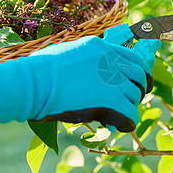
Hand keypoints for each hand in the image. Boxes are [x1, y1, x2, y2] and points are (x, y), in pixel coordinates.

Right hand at [0, 24, 160, 131]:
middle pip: (139, 74)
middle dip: (140, 88)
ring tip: (120, 115)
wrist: (32, 82)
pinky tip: (121, 126)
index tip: (137, 81)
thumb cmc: (38, 69)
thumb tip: (86, 71)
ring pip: (134, 95)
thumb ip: (84, 58)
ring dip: (129, 106)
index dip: (138, 70)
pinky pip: (130, 113)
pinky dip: (128, 121)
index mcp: (101, 46)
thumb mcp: (67, 51)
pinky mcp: (110, 99)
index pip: (131, 56)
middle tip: (135, 99)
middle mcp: (110, 59)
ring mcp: (112, 79)